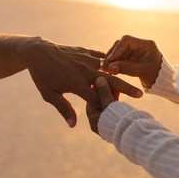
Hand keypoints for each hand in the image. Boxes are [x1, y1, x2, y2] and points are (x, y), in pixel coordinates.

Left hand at [22, 37, 141, 127]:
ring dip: (122, 76)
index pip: (96, 98)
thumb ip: (64, 109)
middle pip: (110, 82)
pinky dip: (110, 62)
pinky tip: (118, 67)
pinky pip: (101, 57)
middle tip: (140, 94)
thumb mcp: (49, 94)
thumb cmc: (42, 76)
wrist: (38, 52)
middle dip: (126, 89)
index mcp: (76, 84)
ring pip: (109, 69)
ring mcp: (86, 60)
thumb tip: (74, 125)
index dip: (107, 106)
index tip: (118, 113)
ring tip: (134, 81)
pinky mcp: (85, 52)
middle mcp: (84, 71)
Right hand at [106, 35, 161, 88]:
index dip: (117, 49)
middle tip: (106, 65)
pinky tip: (110, 70)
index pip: (127, 40)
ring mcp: (135, 52)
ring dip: (112, 59)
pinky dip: (115, 64)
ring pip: (118, 51)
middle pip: (121, 44)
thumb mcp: (142, 72)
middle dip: (113, 54)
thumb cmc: (156, 77)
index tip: (110, 59)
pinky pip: (120, 58)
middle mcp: (139, 46)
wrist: (162, 83)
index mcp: (146, 45)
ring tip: (107, 69)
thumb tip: (110, 68)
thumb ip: (126, 68)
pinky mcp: (131, 58)